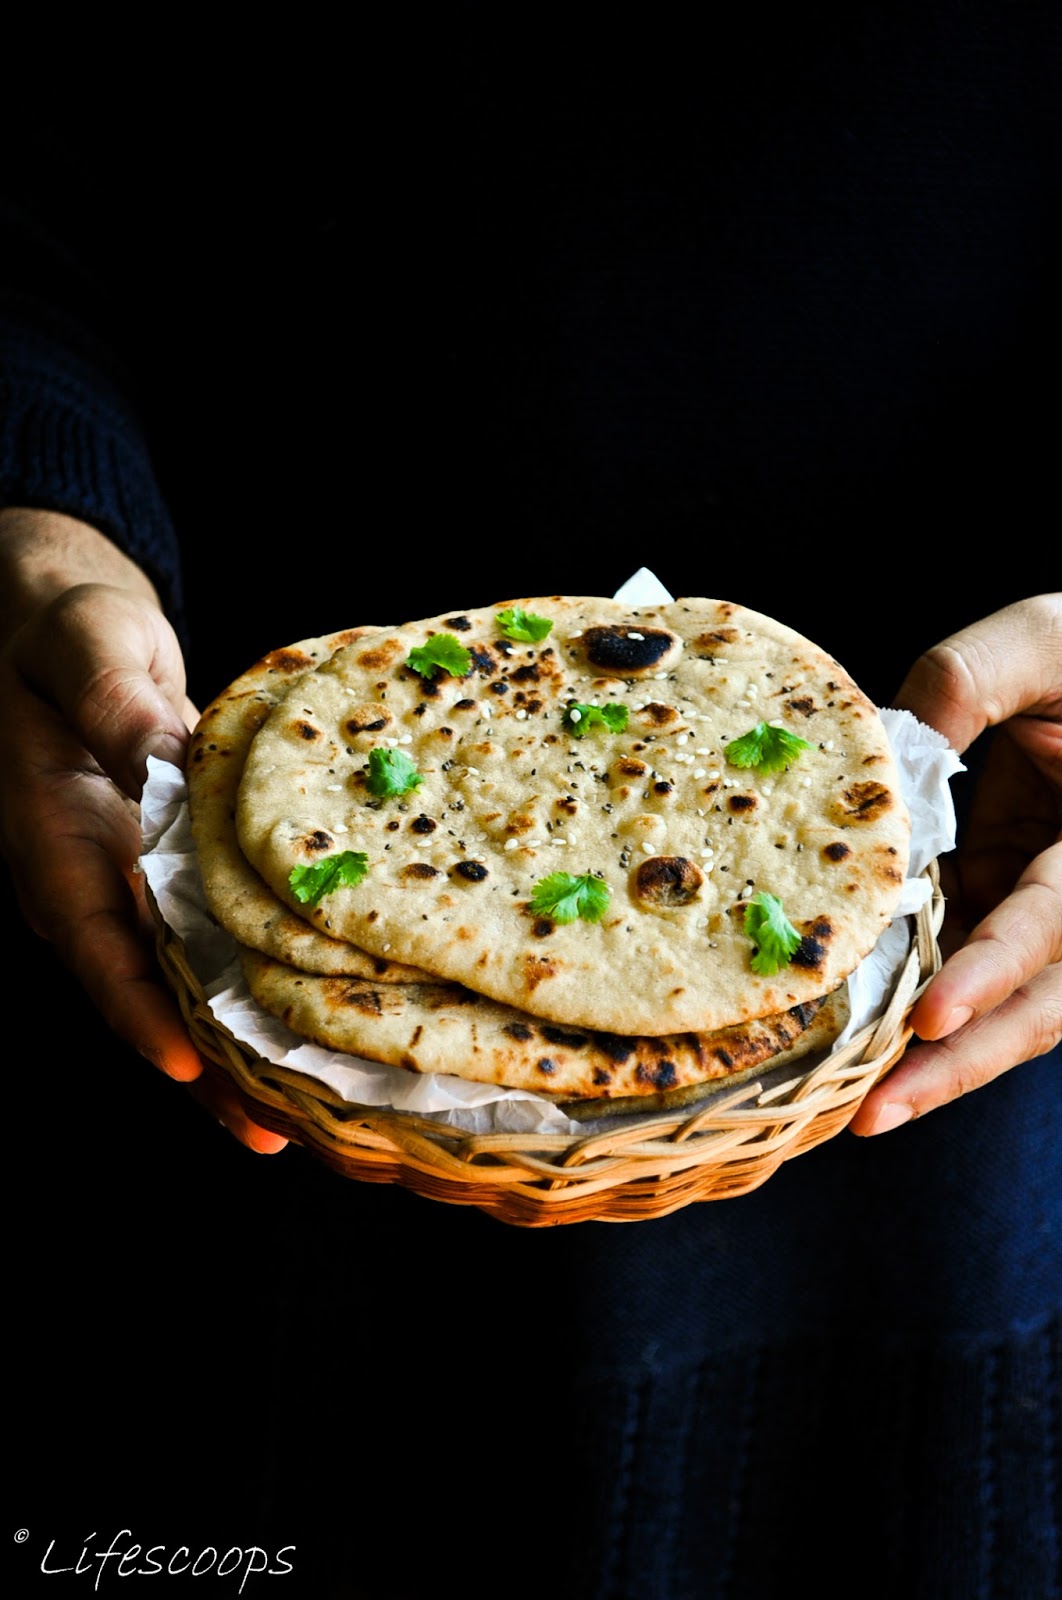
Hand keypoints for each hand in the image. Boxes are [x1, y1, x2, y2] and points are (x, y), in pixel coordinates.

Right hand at [0, 508, 286, 1152]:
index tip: (187, 1063)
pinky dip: (251, 995)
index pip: (94, 940)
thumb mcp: (89, 649)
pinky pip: (205, 950)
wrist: (66, 622)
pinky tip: (309, 1034)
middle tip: (276, 1133)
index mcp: (53, 838)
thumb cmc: (67, 626)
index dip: (138, 1007)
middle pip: (144, 994)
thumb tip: (166, 759)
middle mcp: (86, 880)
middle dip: (205, 1069)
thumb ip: (121, 707)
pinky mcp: (167, 876)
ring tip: (306, 1121)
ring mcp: (125, 886)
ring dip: (236, 1053)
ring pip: (179, 988)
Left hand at [850, 594, 1061, 1134]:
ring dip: (937, 1057)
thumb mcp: (1046, 641)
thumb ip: (971, 681)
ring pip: (1007, 1004)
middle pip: (1041, 1004)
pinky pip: (968, 962)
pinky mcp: (1010, 902)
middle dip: (961, 1063)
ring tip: (858, 1106)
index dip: (994, 970)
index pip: (1052, 922)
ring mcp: (1048, 906)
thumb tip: (876, 743)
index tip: (932, 1016)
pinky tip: (851, 1028)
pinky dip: (916, 995)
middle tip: (875, 1113)